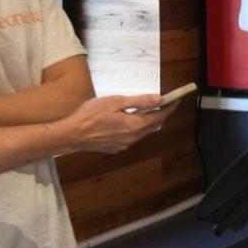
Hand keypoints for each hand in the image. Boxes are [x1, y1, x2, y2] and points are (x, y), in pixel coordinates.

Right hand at [48, 94, 175, 154]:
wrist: (72, 134)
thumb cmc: (91, 114)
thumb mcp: (116, 102)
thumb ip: (140, 101)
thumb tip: (159, 98)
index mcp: (135, 125)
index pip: (159, 116)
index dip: (169, 107)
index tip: (176, 100)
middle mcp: (133, 138)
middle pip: (153, 125)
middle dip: (160, 114)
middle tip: (164, 104)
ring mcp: (124, 144)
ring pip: (143, 132)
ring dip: (148, 122)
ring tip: (147, 110)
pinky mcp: (116, 148)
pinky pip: (132, 137)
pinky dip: (136, 128)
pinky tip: (128, 121)